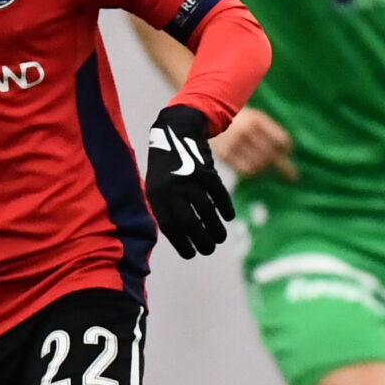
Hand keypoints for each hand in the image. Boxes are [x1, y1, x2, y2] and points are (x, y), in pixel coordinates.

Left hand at [144, 104, 233, 258]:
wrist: (176, 130)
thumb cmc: (166, 164)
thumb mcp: (156, 184)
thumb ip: (165, 207)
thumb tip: (181, 235)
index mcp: (156, 195)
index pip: (170, 227)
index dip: (181, 243)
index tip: (191, 254)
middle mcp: (171, 189)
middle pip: (190, 222)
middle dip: (201, 240)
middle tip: (209, 250)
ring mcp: (190, 179)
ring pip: (206, 211)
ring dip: (215, 228)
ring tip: (220, 238)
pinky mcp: (206, 171)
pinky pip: (218, 195)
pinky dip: (225, 208)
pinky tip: (228, 217)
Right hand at [211, 108, 296, 181]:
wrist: (202, 116)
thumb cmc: (235, 120)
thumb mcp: (253, 118)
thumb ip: (270, 133)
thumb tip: (288, 153)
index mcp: (255, 118)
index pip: (281, 140)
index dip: (287, 149)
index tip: (287, 153)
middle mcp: (245, 130)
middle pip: (272, 155)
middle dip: (281, 165)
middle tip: (287, 173)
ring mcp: (234, 142)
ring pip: (259, 164)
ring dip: (263, 166)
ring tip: (261, 164)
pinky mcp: (224, 154)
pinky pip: (246, 170)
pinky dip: (252, 171)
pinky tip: (251, 167)